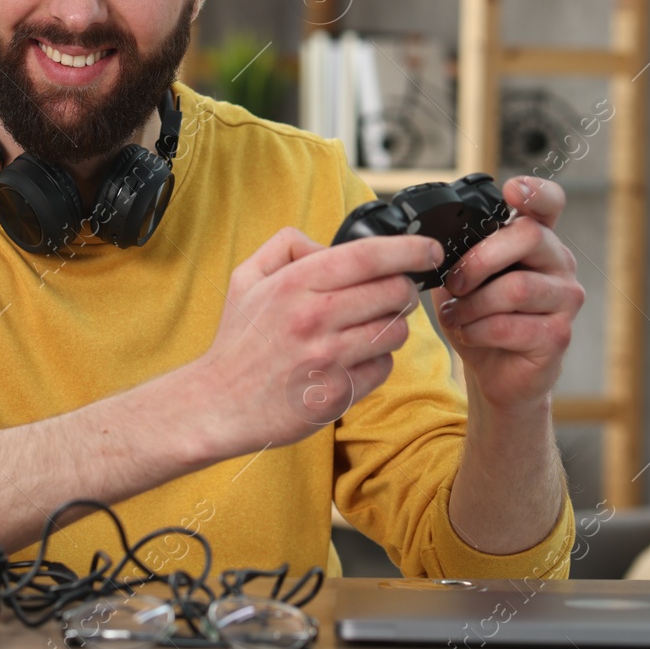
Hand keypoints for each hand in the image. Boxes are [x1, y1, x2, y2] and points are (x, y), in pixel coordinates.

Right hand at [186, 226, 443, 458]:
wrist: (218, 403)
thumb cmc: (238, 340)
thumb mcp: (247, 277)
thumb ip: (287, 245)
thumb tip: (329, 247)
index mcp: (294, 284)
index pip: (369, 256)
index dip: (410, 249)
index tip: (430, 249)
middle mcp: (314, 318)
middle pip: (394, 292)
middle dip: (404, 289)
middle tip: (393, 293)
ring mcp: (328, 358)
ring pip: (395, 331)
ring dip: (391, 327)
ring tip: (366, 329)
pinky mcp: (338, 393)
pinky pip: (384, 368)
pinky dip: (377, 361)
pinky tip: (353, 359)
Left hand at [429, 177, 584, 410]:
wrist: (494, 372)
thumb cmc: (480, 317)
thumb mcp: (461, 277)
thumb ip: (457, 252)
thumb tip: (430, 239)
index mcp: (536, 240)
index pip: (549, 203)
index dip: (535, 191)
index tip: (512, 189)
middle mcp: (559, 263)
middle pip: (529, 237)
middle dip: (479, 259)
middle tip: (454, 283)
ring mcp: (565, 299)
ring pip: (517, 287)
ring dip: (473, 304)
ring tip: (455, 314)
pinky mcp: (558, 335)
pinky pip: (512, 326)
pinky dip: (478, 330)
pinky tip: (468, 333)